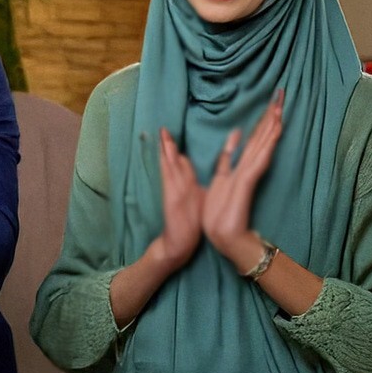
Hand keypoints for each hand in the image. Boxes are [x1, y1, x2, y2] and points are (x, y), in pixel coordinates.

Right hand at [153, 127, 203, 273]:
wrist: (179, 244)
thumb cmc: (191, 224)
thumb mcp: (199, 200)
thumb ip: (200, 187)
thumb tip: (208, 177)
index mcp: (185, 185)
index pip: (180, 163)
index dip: (176, 149)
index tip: (171, 134)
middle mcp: (178, 186)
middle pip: (172, 161)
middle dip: (168, 145)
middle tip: (164, 129)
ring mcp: (174, 192)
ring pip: (170, 167)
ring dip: (167, 151)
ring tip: (164, 136)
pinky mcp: (173, 199)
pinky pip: (170, 179)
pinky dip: (168, 167)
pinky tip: (167, 157)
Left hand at [202, 90, 283, 270]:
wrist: (227, 236)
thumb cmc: (221, 211)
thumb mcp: (220, 178)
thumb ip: (227, 159)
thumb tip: (234, 138)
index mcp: (241, 167)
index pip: (254, 140)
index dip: (261, 122)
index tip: (270, 104)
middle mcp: (249, 169)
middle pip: (261, 139)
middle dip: (270, 118)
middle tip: (280, 96)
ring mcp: (249, 176)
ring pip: (262, 145)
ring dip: (271, 126)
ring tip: (280, 108)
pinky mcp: (247, 183)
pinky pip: (258, 160)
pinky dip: (266, 145)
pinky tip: (274, 131)